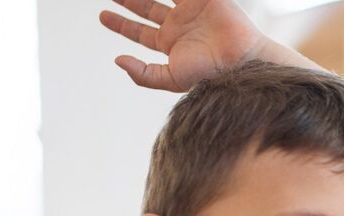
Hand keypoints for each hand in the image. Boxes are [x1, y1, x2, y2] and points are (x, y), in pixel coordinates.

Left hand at [99, 0, 278, 91]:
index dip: (120, 24)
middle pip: (146, 8)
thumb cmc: (209, 75)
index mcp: (170, 44)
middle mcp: (178, 26)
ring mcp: (190, 10)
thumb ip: (143, 74)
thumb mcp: (171, 79)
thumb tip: (117, 60)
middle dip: (128, 1)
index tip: (102, 15)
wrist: (240, 60)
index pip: (139, 32)